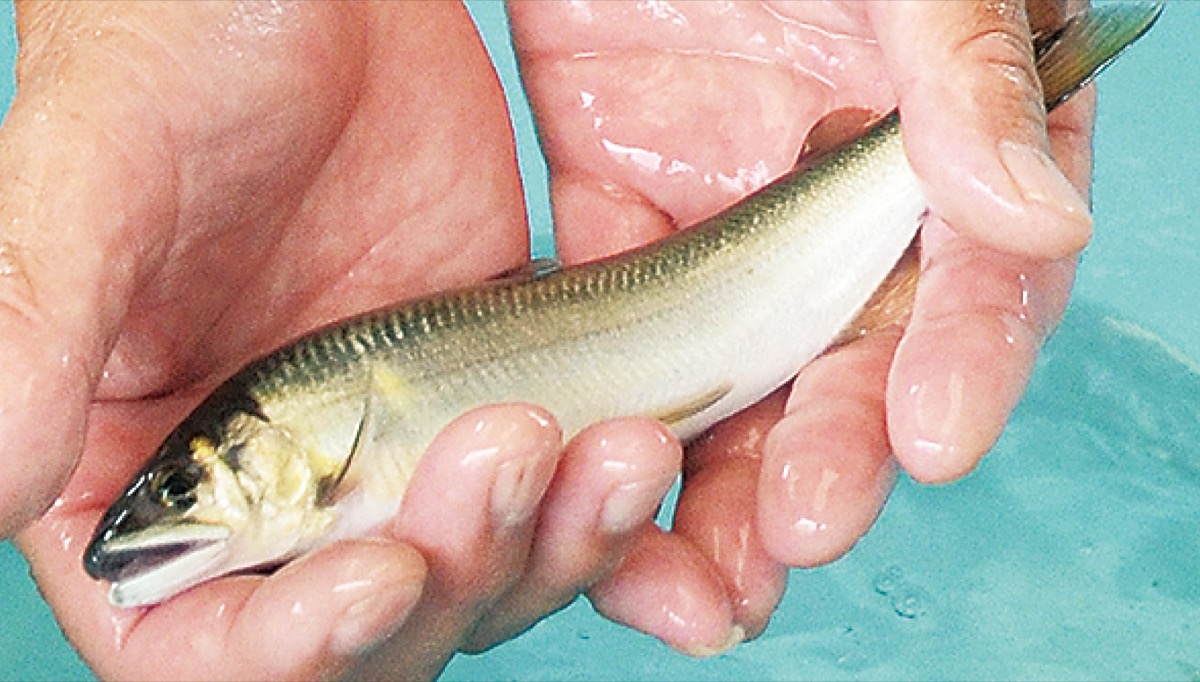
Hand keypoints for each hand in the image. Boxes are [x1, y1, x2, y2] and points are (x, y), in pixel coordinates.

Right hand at [4, 3, 681, 678]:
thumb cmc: (169, 53)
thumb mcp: (91, 177)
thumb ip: (30, 330)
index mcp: (158, 475)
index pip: (204, 640)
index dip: (289, 646)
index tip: (375, 575)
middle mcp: (283, 487)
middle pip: (375, 624)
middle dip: (450, 574)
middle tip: (507, 450)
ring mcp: (398, 445)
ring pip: (483, 567)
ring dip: (552, 539)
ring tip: (612, 445)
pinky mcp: (491, 390)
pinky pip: (559, 484)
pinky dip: (604, 493)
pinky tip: (643, 445)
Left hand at [506, 0, 1093, 645]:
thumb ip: (965, 65)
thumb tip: (1037, 217)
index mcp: (940, 134)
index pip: (974, 269)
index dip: (962, 357)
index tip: (928, 439)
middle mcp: (842, 198)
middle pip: (853, 353)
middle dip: (833, 447)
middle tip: (801, 532)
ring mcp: (729, 213)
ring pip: (740, 369)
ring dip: (727, 474)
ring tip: (706, 576)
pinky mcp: (620, 209)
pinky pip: (621, 325)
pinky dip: (619, 408)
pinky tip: (602, 475)